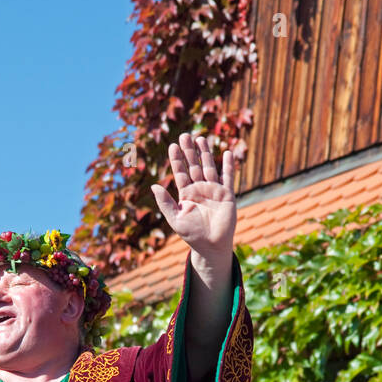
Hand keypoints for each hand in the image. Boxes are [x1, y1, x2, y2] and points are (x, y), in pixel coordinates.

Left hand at [150, 133, 236, 262]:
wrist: (211, 246)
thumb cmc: (192, 235)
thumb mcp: (175, 219)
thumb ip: (165, 203)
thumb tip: (154, 186)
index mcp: (186, 194)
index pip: (180, 173)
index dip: (177, 160)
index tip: (172, 146)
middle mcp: (199, 190)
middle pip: (194, 166)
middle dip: (189, 151)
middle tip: (184, 135)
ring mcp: (213, 191)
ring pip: (209, 167)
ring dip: (205, 153)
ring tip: (200, 138)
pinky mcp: (226, 195)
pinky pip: (227, 177)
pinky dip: (227, 165)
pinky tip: (226, 153)